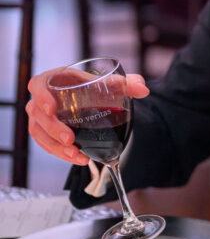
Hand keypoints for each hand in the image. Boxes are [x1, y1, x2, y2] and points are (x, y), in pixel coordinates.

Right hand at [26, 69, 149, 165]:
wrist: (90, 98)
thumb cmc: (93, 86)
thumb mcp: (108, 84)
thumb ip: (127, 84)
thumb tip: (143, 89)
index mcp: (53, 80)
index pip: (38, 85)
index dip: (41, 96)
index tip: (51, 109)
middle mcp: (42, 99)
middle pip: (37, 115)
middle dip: (53, 129)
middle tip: (70, 139)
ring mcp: (41, 117)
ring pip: (40, 133)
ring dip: (56, 146)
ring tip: (75, 154)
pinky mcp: (45, 133)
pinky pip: (46, 145)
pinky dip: (60, 153)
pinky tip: (77, 158)